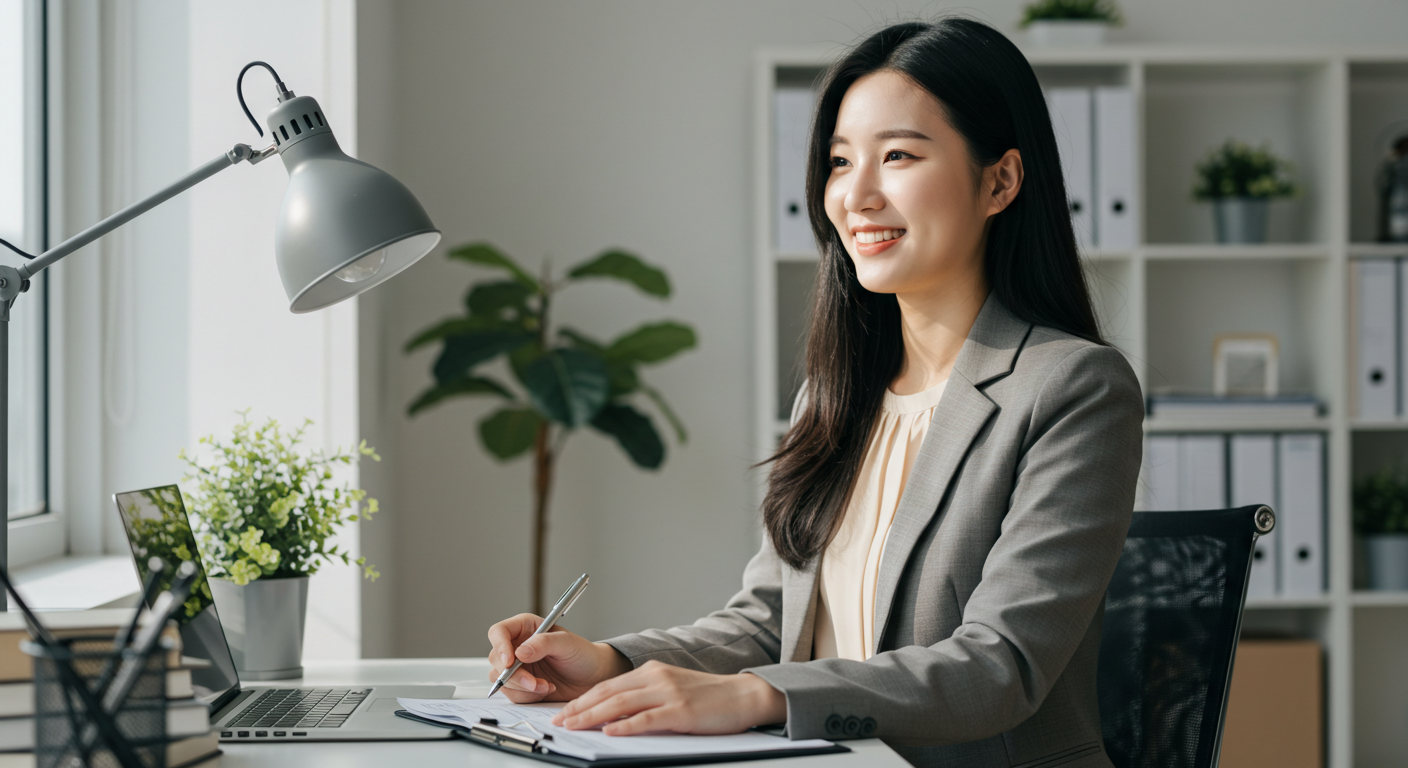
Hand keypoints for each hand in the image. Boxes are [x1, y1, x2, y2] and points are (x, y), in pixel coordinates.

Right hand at [486, 613, 630, 702]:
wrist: (592, 677)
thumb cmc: (582, 654)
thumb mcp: (567, 643)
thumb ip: (543, 643)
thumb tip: (520, 652)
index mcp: (525, 628)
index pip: (499, 632)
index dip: (500, 646)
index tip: (510, 662)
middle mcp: (517, 646)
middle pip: (496, 659)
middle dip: (514, 675)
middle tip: (534, 683)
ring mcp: (517, 667)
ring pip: (500, 680)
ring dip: (523, 688)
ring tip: (546, 686)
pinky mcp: (520, 685)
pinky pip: (512, 694)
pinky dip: (528, 696)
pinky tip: (545, 689)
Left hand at [551, 661, 786, 735]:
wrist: (743, 696)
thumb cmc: (708, 697)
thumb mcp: (671, 688)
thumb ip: (645, 696)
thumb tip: (614, 713)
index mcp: (651, 671)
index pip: (608, 685)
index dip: (583, 699)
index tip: (565, 712)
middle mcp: (656, 677)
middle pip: (609, 693)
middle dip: (580, 708)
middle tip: (559, 721)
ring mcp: (668, 693)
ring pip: (621, 704)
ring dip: (593, 716)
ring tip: (574, 726)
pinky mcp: (681, 711)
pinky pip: (647, 719)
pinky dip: (626, 725)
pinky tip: (611, 731)